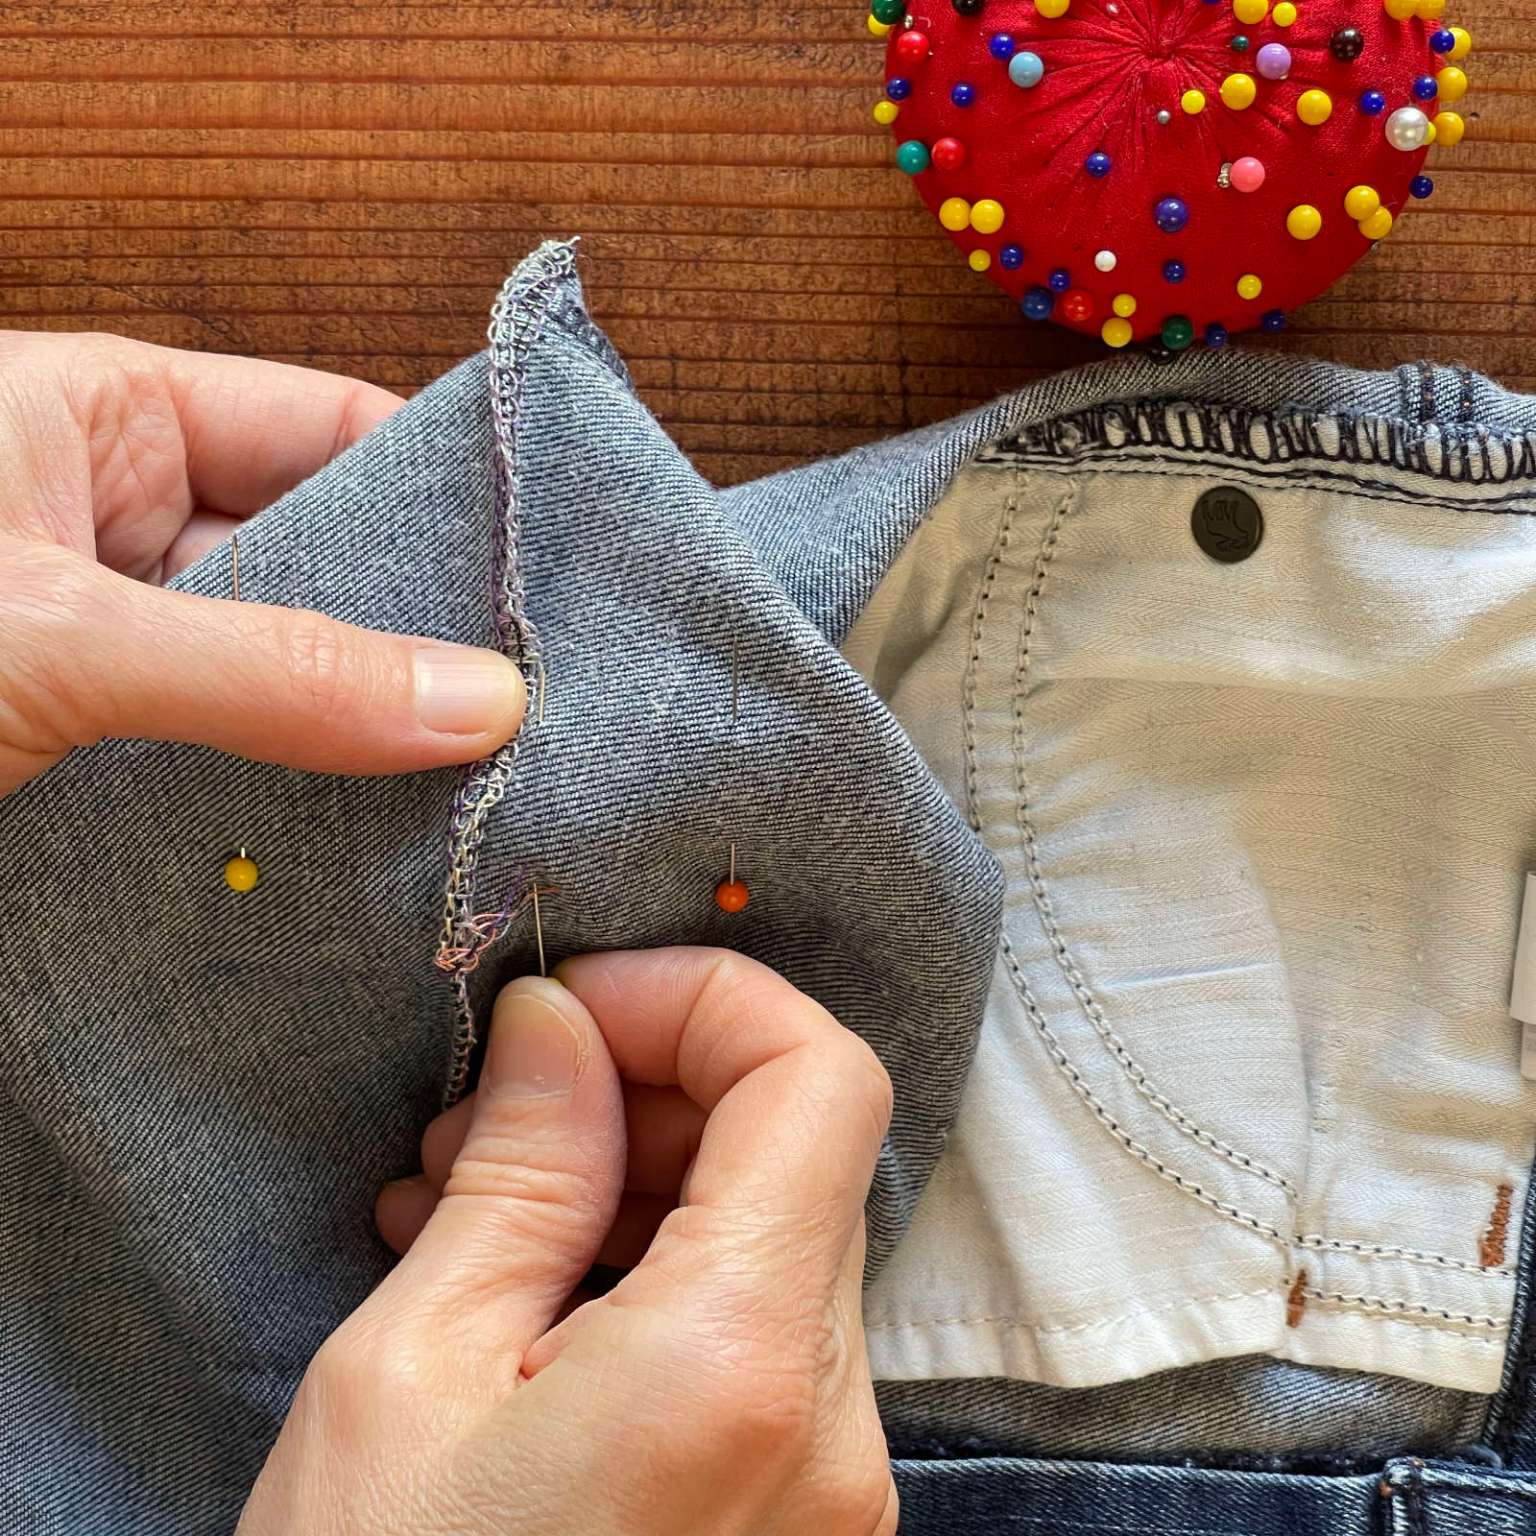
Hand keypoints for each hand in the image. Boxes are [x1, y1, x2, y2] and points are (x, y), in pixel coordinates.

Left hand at [0, 333, 524, 795]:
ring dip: (360, 725)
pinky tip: (379, 828)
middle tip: (537, 695)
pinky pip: (230, 752)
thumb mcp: (61, 633)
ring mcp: (111, 635)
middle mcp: (120, 516)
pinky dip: (292, 791)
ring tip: (488, 770)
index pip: (327, 429)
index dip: (444, 489)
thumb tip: (476, 700)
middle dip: (418, 626)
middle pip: (321, 555)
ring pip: (281, 667)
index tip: (547, 570)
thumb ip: (267, 668)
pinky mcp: (97, 742)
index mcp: (108, 418)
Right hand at [239, 948, 898, 1535]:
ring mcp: (831, 1486)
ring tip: (467, 1208)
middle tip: (486, 1121)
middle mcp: (830, 1429)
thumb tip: (560, 1026)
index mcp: (742, 1368)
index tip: (574, 1009)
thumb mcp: (406, 1373)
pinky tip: (524, 1296)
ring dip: (637, 1182)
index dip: (701, 999)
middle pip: (796, 1153)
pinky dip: (657, 1274)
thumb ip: (518, 1170)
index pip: (819, 1078)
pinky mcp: (800, 1520)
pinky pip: (756, 1332)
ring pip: (774, 1236)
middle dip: (646, 1091)